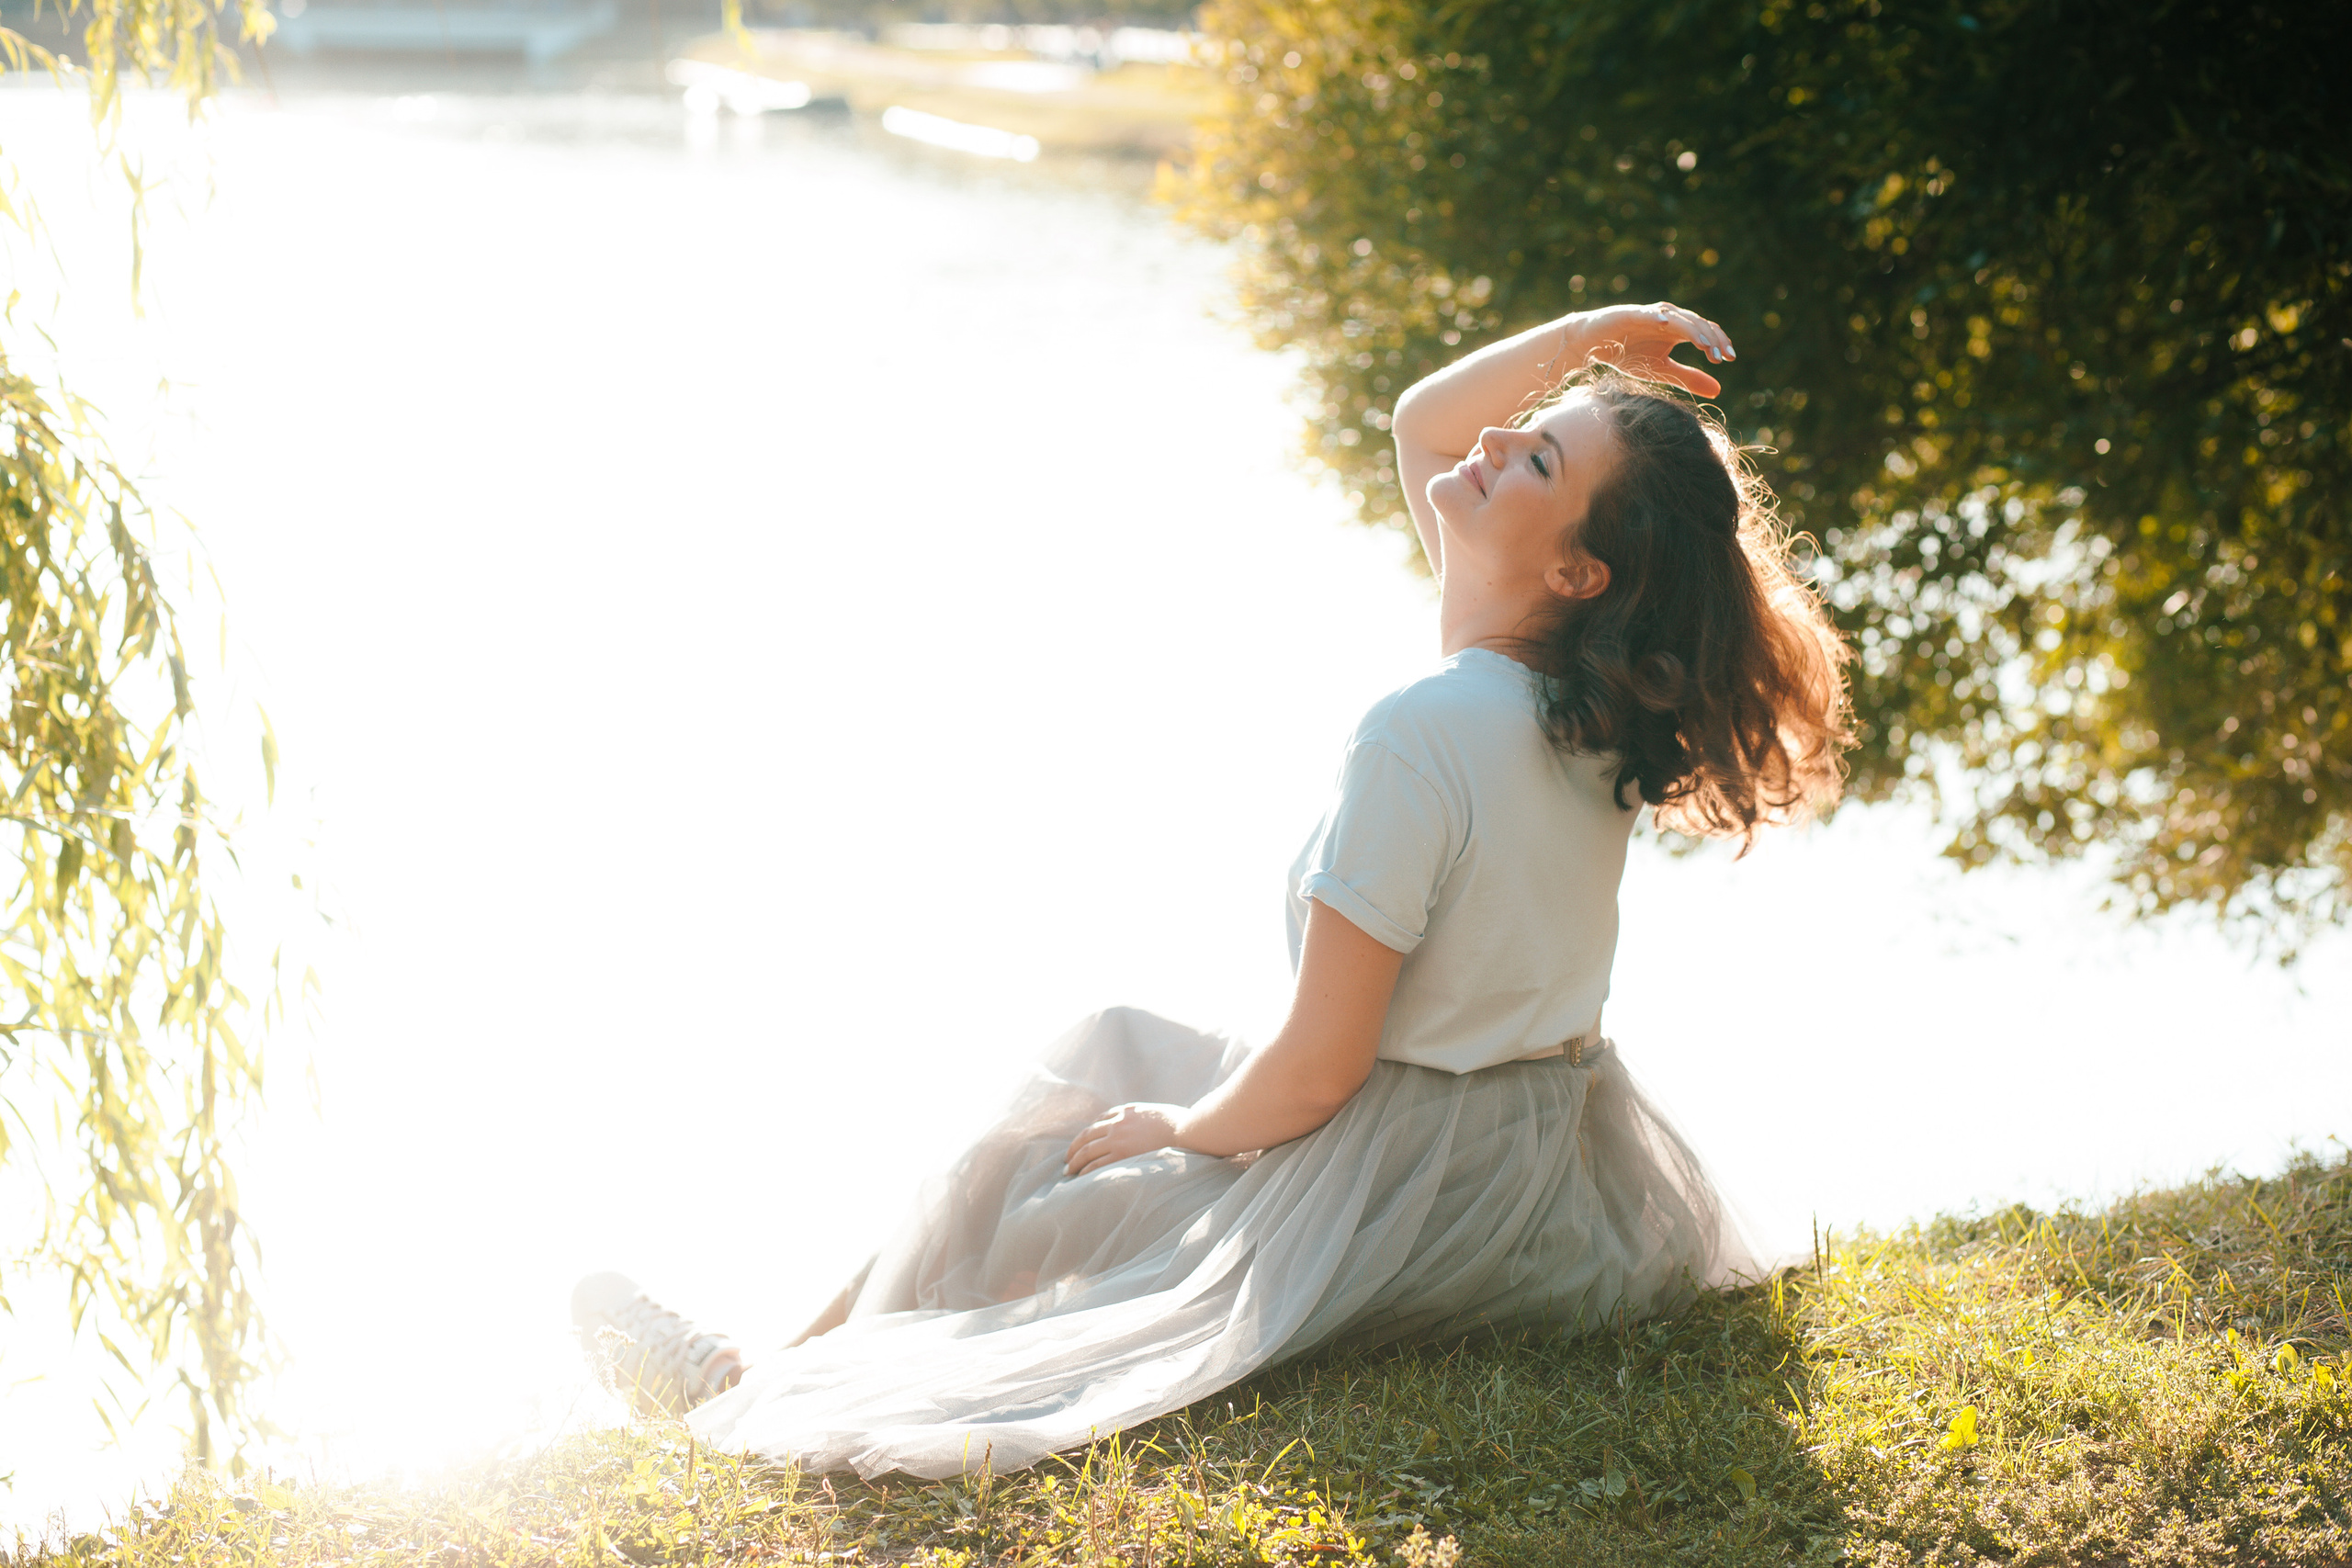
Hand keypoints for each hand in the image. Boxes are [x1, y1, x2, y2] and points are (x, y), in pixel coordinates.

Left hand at [1064, 1102, 1186, 1176]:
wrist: (1189, 1130)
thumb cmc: (1183, 1124)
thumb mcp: (1160, 1114)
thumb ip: (1148, 1120)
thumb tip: (1151, 1128)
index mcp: (1128, 1111)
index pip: (1101, 1119)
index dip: (1090, 1132)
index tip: (1084, 1140)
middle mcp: (1119, 1122)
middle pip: (1087, 1135)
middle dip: (1075, 1148)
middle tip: (1067, 1158)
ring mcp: (1119, 1138)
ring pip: (1088, 1150)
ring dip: (1075, 1161)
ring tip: (1068, 1171)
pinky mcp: (1122, 1154)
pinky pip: (1097, 1164)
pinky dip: (1086, 1170)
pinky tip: (1080, 1177)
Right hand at [1565, 302, 1734, 398]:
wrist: (1593, 344)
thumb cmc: (1628, 354)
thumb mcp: (1662, 371)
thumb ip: (1689, 377)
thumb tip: (1718, 390)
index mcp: (1678, 331)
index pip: (1705, 332)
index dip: (1720, 342)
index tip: (1730, 359)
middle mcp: (1668, 319)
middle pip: (1697, 323)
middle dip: (1711, 339)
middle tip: (1721, 356)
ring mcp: (1650, 315)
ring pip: (1677, 318)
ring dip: (1692, 330)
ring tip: (1704, 344)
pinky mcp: (1630, 314)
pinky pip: (1646, 314)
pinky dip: (1656, 317)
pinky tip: (1666, 324)